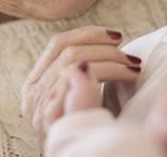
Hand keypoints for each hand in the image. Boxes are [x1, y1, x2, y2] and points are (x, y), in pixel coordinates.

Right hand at [21, 26, 141, 139]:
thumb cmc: (80, 134)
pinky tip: (128, 76)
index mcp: (34, 83)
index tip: (115, 35)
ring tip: (134, 65)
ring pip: (76, 61)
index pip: (58, 43)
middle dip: (104, 46)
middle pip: (68, 50)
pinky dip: (107, 74)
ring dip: (112, 60)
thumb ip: (77, 76)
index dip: (88, 33)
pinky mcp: (52, 119)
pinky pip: (79, 85)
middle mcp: (32, 93)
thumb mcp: (72, 102)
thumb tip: (105, 44)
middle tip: (130, 54)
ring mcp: (39, 107)